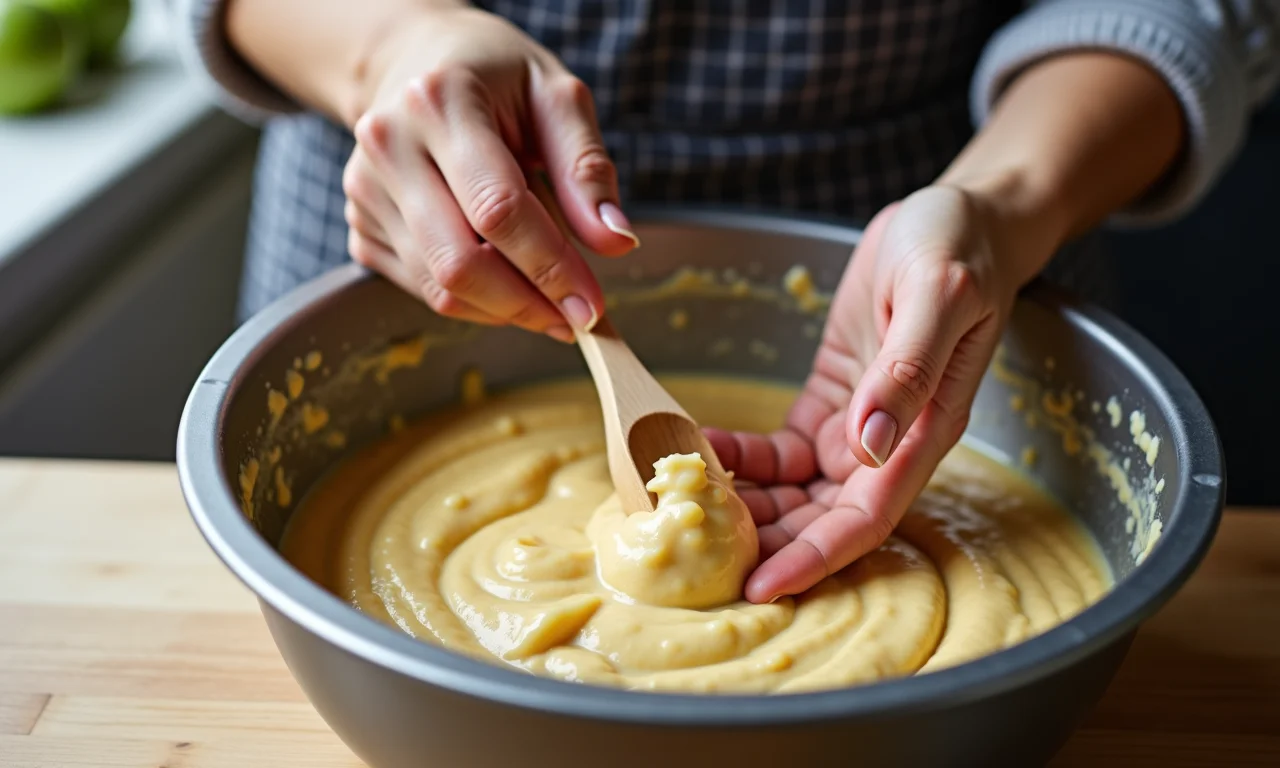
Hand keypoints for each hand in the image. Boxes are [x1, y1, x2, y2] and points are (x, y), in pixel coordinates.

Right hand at [340, 7, 638, 340]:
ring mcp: (366, 190)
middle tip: (577, 320)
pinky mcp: (360, 226)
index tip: (593, 307)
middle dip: (527, 305)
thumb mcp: (556, 97)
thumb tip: (616, 242)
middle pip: (458, 261)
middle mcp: (389, 145)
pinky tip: (508, 281)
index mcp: (440, 102)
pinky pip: (422, 289)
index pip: (497, 209)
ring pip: (439, 287)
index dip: (550, 267)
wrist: (413, 62)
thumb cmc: (496, 78)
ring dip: (505, 310)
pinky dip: (475, 302)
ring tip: (551, 302)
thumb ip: (586, 168)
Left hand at [707, 185, 1043, 602]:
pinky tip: (700, 443)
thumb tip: (869, 446)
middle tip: (698, 556)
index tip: (762, 586)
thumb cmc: (958, 250)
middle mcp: (890, 443)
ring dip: (746, 504)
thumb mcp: (936, 297)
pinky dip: (740, 454)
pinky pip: (778, 449)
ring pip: (794, 492)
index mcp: (924, 432)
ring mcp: (858, 426)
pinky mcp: (831, 401)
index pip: (865, 518)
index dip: (815, 557)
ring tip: (685, 502)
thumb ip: (907, 371)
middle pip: (823, 519)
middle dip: (767, 544)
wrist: (959, 218)